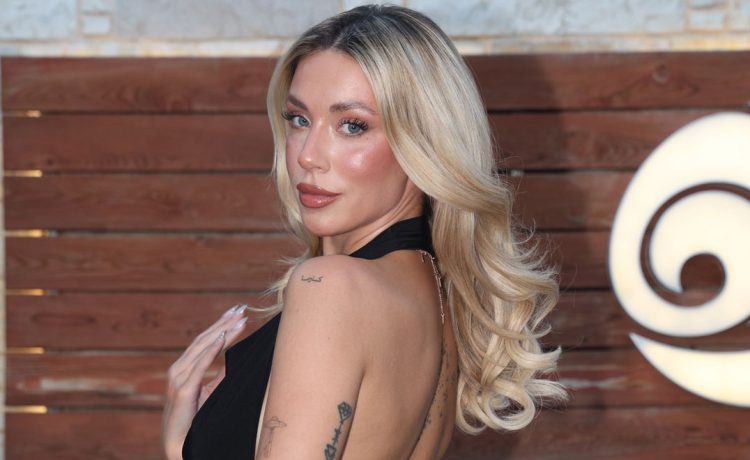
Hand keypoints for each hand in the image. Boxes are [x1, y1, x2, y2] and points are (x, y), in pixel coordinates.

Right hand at [161, 304, 249, 459]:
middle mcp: (180, 369)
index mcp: (186, 368)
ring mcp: (179, 378)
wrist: (182, 446)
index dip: (221, 325)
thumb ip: (222, 374)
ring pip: (203, 347)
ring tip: (239, 319)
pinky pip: (199, 365)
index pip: (206, 341)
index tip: (237, 312)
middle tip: (241, 308)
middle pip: (205, 339)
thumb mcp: (213, 392)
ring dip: (222, 331)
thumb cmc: (197, 420)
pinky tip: (222, 337)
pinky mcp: (183, 390)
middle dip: (224, 322)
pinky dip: (211, 350)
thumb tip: (239, 358)